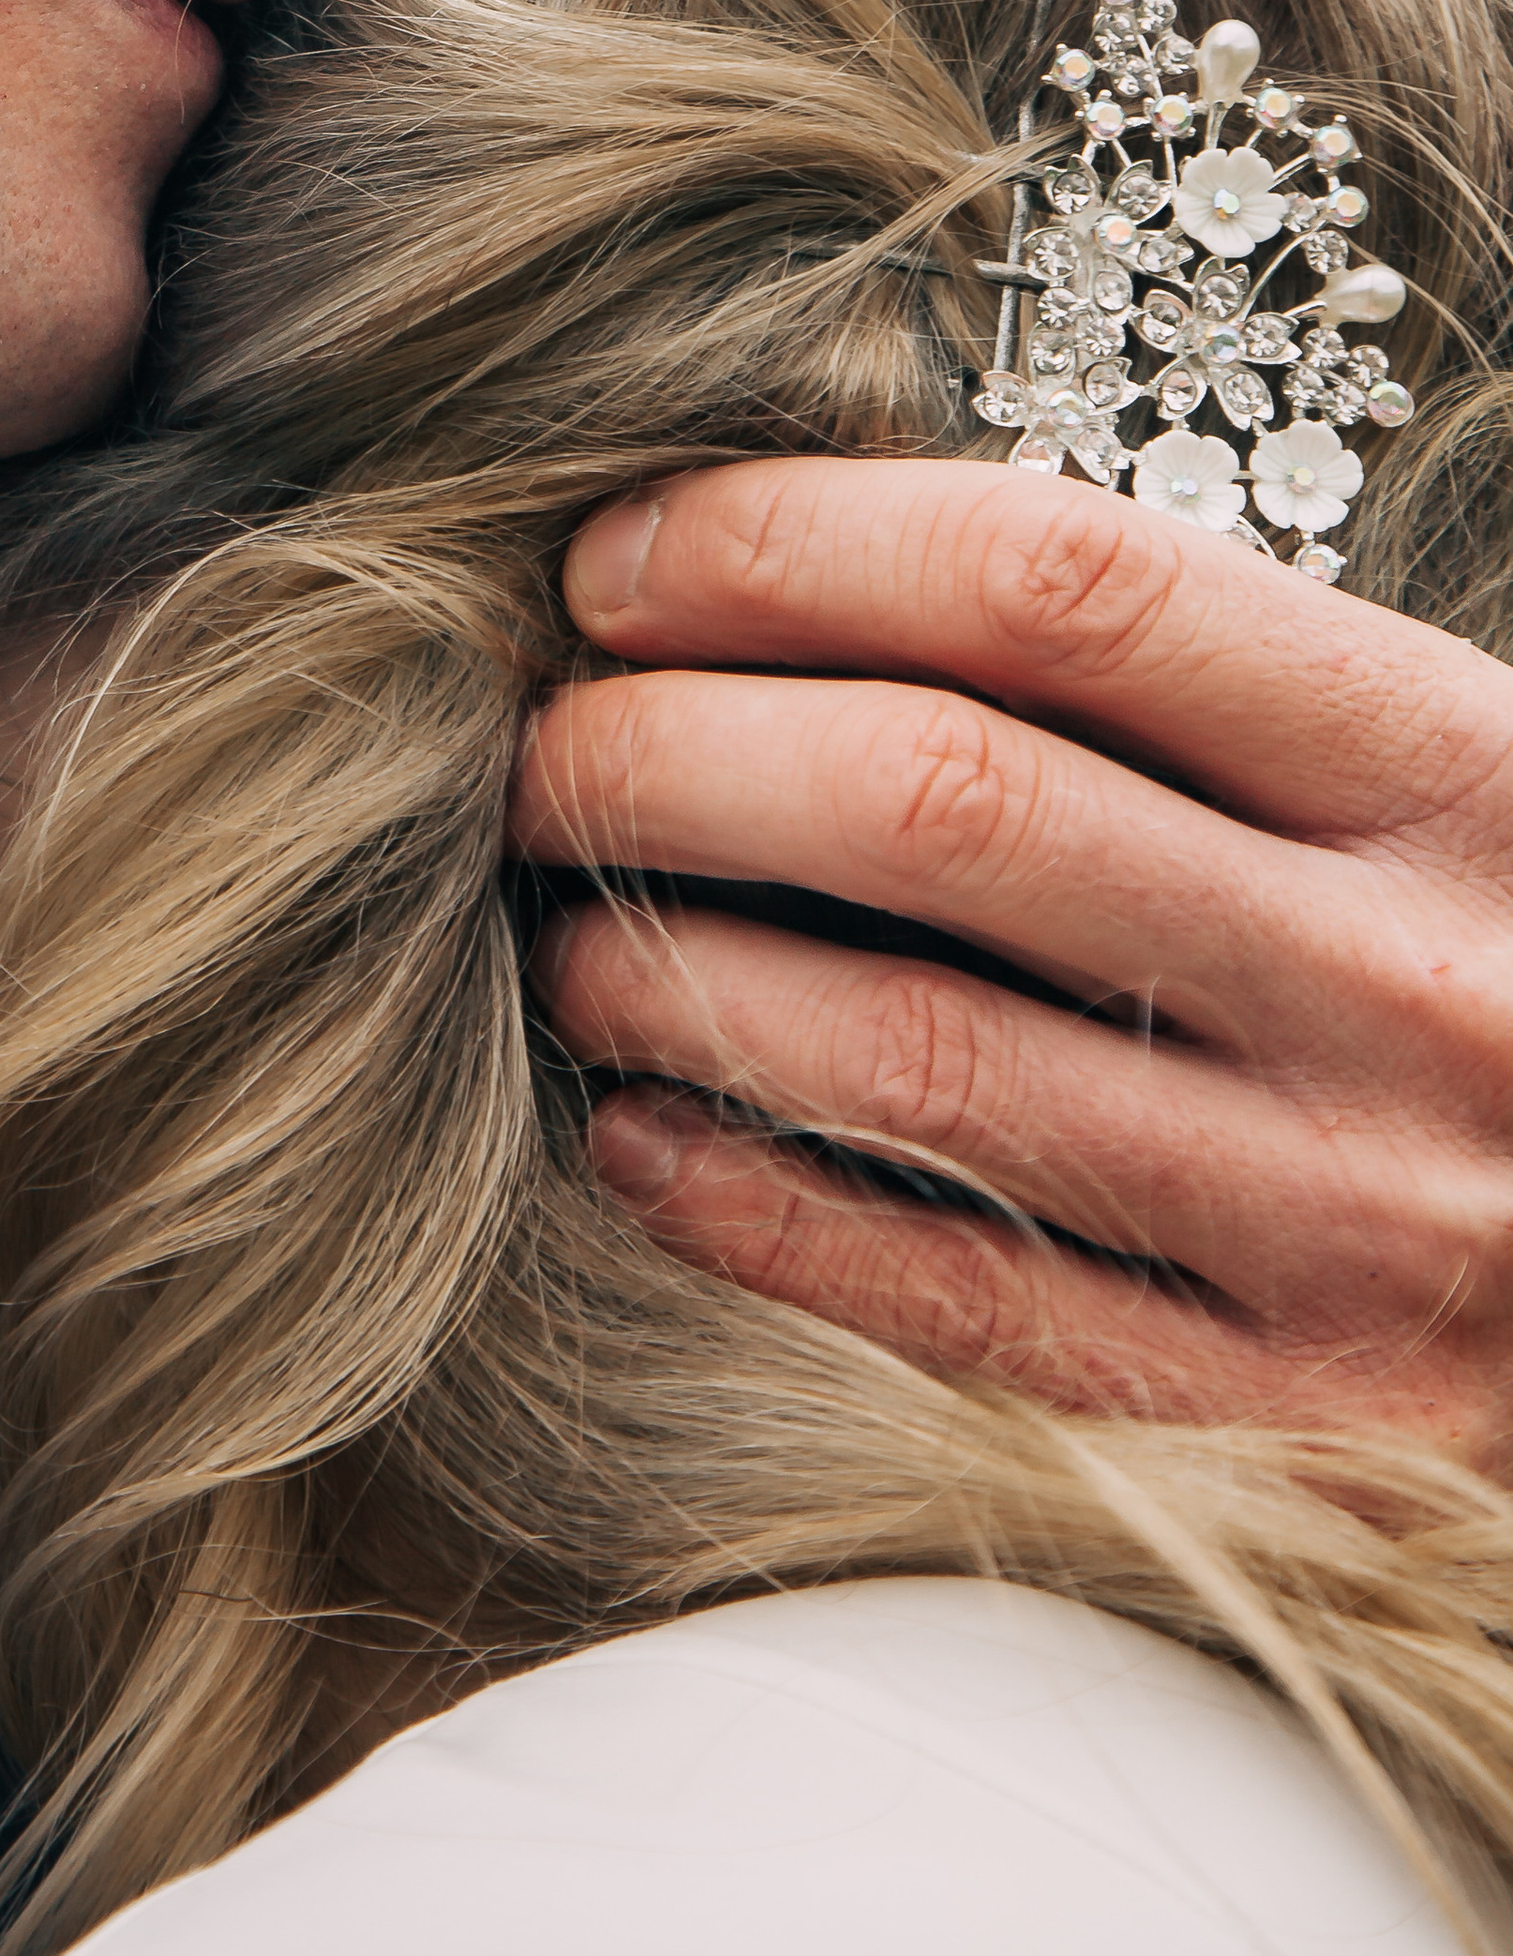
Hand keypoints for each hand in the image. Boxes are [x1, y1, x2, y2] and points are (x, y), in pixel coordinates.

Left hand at [518, 455, 1512, 1462]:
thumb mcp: (1448, 777)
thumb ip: (1202, 690)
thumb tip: (819, 595)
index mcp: (1447, 771)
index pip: (1059, 587)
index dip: (793, 544)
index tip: (624, 554)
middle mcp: (1399, 983)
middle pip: (942, 806)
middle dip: (674, 749)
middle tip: (539, 737)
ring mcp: (1348, 1217)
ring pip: (916, 1056)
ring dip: (676, 968)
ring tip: (559, 919)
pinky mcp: (1291, 1416)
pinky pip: (965, 1303)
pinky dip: (760, 1207)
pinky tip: (639, 1131)